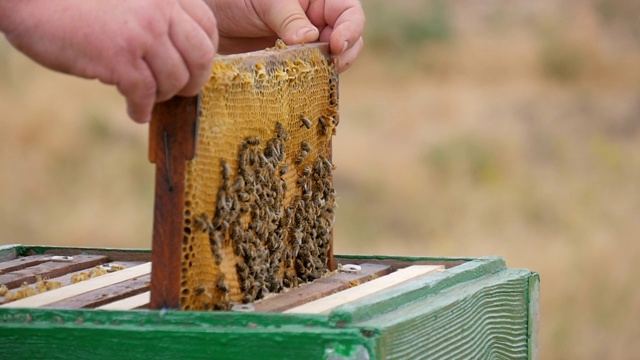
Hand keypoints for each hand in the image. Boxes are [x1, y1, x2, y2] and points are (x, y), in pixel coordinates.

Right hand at [1, 0, 217, 122]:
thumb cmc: (76, 0)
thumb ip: (158, 17)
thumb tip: (181, 59)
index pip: (208, 27)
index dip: (204, 53)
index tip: (193, 67)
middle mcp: (160, 8)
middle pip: (201, 57)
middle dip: (194, 80)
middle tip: (180, 90)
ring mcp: (142, 33)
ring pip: (175, 80)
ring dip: (163, 96)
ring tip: (146, 97)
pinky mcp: (119, 58)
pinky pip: (146, 95)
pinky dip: (142, 109)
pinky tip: (134, 111)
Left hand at [209, 0, 364, 71]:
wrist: (211, 20)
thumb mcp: (265, 2)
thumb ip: (289, 19)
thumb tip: (310, 40)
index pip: (349, 12)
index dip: (350, 29)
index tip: (337, 45)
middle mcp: (317, 19)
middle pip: (348, 39)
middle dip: (343, 54)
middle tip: (330, 66)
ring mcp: (307, 43)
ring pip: (331, 60)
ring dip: (326, 69)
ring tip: (314, 75)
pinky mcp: (293, 64)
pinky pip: (310, 74)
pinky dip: (309, 80)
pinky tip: (300, 84)